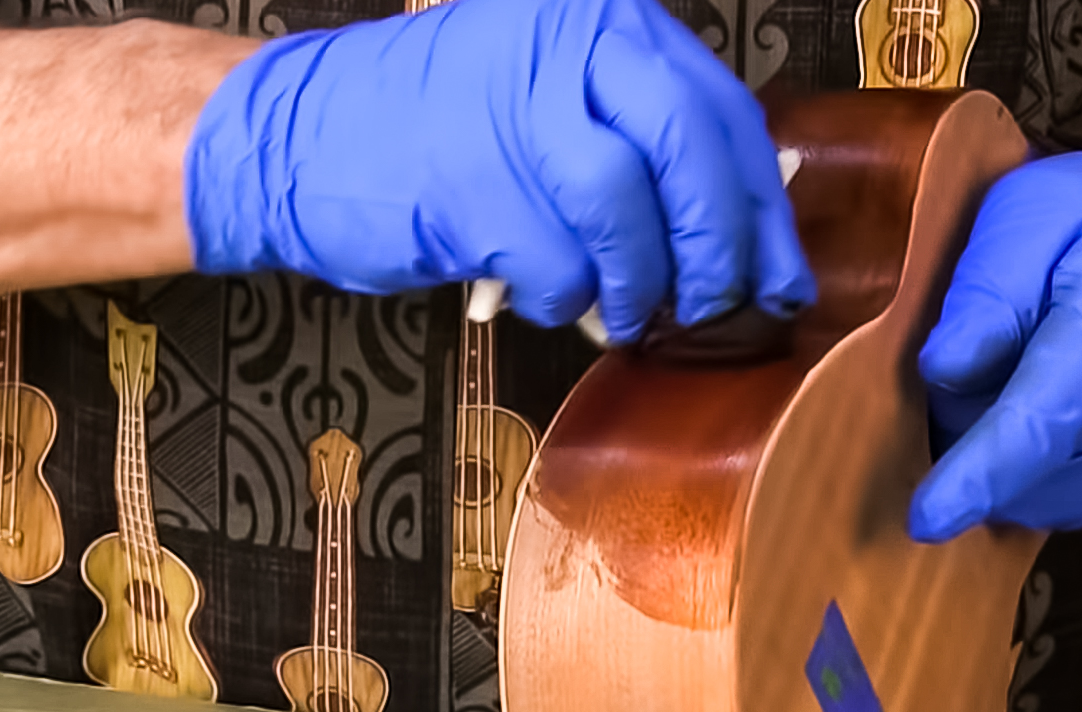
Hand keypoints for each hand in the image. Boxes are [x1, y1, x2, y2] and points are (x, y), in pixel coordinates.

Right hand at [183, 0, 813, 341]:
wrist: (301, 133)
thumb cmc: (443, 125)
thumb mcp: (559, 98)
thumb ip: (651, 143)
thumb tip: (761, 219)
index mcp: (602, 20)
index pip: (720, 112)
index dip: (761, 208)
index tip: (779, 273)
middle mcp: (563, 44)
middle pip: (687, 152)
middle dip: (716, 247)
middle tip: (714, 304)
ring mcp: (510, 108)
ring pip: (624, 215)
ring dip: (638, 285)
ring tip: (623, 313)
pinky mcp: (466, 183)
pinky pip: (556, 264)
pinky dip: (563, 298)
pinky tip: (545, 294)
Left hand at [906, 136, 1081, 541]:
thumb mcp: (1038, 208)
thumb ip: (991, 287)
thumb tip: (943, 371)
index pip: (1052, 402)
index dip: (987, 465)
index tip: (927, 520)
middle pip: (1020, 455)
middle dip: (966, 418)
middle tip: (985, 344)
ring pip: (1026, 491)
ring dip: (990, 450)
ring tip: (1014, 371)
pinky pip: (1046, 504)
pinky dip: (1016, 473)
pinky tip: (1029, 414)